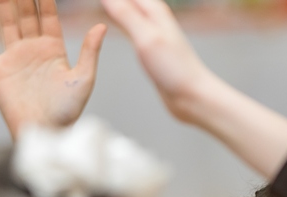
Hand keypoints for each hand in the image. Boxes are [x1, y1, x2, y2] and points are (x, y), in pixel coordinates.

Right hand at [0, 0, 106, 137]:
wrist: (45, 132)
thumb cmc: (67, 111)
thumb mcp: (84, 79)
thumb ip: (90, 52)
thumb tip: (102, 26)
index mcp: (54, 49)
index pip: (48, 15)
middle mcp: (33, 50)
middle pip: (27, 14)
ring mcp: (15, 59)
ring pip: (7, 24)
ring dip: (3, 6)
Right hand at [101, 0, 217, 124]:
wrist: (192, 96)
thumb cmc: (174, 69)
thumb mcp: (145, 37)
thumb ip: (125, 14)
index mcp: (154, 9)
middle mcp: (154, 17)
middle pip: (128, 0)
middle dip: (112, 2)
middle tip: (94, 2)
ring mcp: (153, 33)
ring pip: (128, 10)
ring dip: (115, 6)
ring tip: (99, 5)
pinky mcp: (151, 48)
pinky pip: (130, 26)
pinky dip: (119, 21)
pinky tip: (112, 23)